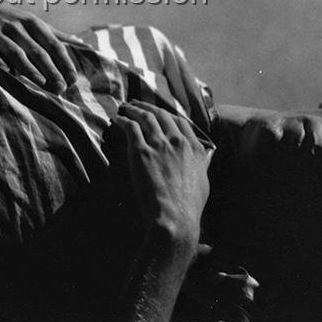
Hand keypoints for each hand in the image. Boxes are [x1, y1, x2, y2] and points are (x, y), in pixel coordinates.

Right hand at [0, 3, 78, 93]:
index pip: (52, 44)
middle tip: (60, 88)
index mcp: (31, 23)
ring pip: (14, 51)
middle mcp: (14, 25)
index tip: (72, 79)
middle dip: (50, 70)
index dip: (63, 62)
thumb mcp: (30, 23)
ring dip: (28, 68)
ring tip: (40, 83)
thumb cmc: (8, 22)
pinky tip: (5, 71)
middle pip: (36, 50)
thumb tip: (79, 42)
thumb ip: (53, 34)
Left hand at [113, 101, 211, 245]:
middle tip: (136, 104)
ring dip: (133, 109)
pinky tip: (117, 120)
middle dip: (148, 107)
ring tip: (125, 107)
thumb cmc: (189, 206)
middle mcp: (178, 142)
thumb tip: (204, 156)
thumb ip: (202, 164)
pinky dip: (123, 121)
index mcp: (195, 148)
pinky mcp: (141, 151)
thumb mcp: (203, 181)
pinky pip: (130, 128)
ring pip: (145, 117)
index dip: (167, 114)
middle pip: (162, 115)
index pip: (181, 121)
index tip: (158, 113)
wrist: (174, 217)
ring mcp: (159, 145)